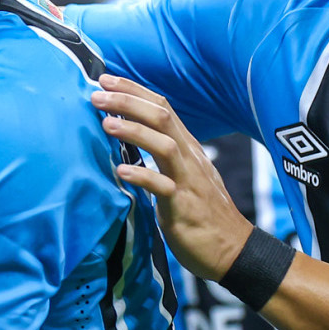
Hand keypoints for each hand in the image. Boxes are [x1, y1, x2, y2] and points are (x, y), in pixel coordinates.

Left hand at [91, 74, 252, 280]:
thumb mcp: (181, 175)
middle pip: (162, 117)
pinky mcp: (185, 207)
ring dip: (134, 132)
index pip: (162, 108)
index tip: (105, 79)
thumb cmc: (201, 212)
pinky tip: (121, 171)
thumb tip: (131, 137)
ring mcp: (188, 181)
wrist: (232, 250)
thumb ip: (161, 155)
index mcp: (187, 148)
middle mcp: (189, 158)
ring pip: (165, 145)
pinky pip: (164, 187)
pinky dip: (143, 176)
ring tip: (105, 124)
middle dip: (128, 102)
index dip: (134, 91)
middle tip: (96, 94)